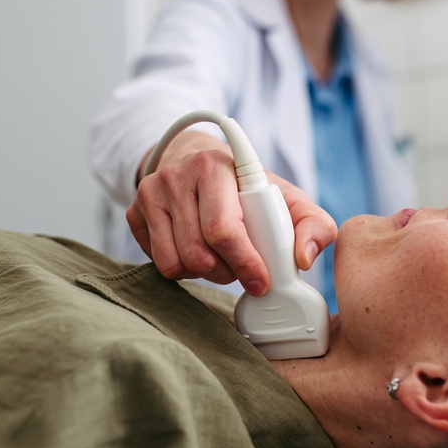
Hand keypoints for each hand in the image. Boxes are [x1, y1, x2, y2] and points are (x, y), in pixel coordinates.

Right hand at [127, 131, 336, 295]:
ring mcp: (150, 194)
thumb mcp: (288, 200)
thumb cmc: (246, 190)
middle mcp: (177, 176)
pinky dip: (182, 268)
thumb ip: (314, 226)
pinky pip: (158, 263)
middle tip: (240, 268)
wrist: (196, 165)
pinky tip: (196, 252)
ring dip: (203, 273)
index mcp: (215, 167)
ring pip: (176, 263)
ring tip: (219, 260)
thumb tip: (303, 258)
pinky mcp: (133, 213)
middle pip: (199, 253)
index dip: (244, 263)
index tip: (261, 282)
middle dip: (226, 272)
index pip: (223, 229)